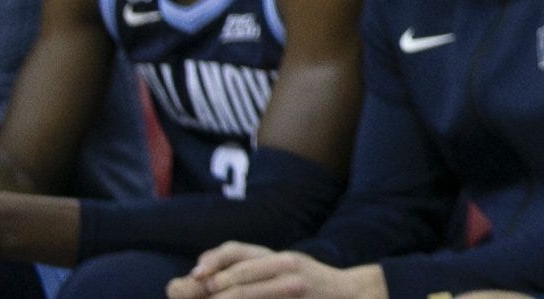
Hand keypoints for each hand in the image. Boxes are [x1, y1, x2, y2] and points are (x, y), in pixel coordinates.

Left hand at [164, 245, 382, 298]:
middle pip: (239, 271)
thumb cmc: (311, 288)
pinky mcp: (300, 295)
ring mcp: (293, 282)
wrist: (351, 295)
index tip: (195, 272)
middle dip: (211, 286)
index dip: (214, 259)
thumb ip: (252, 274)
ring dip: (227, 297)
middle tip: (192, 293)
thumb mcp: (284, 272)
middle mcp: (284, 263)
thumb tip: (206, 281)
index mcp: (275, 257)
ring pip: (248, 290)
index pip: (238, 250)